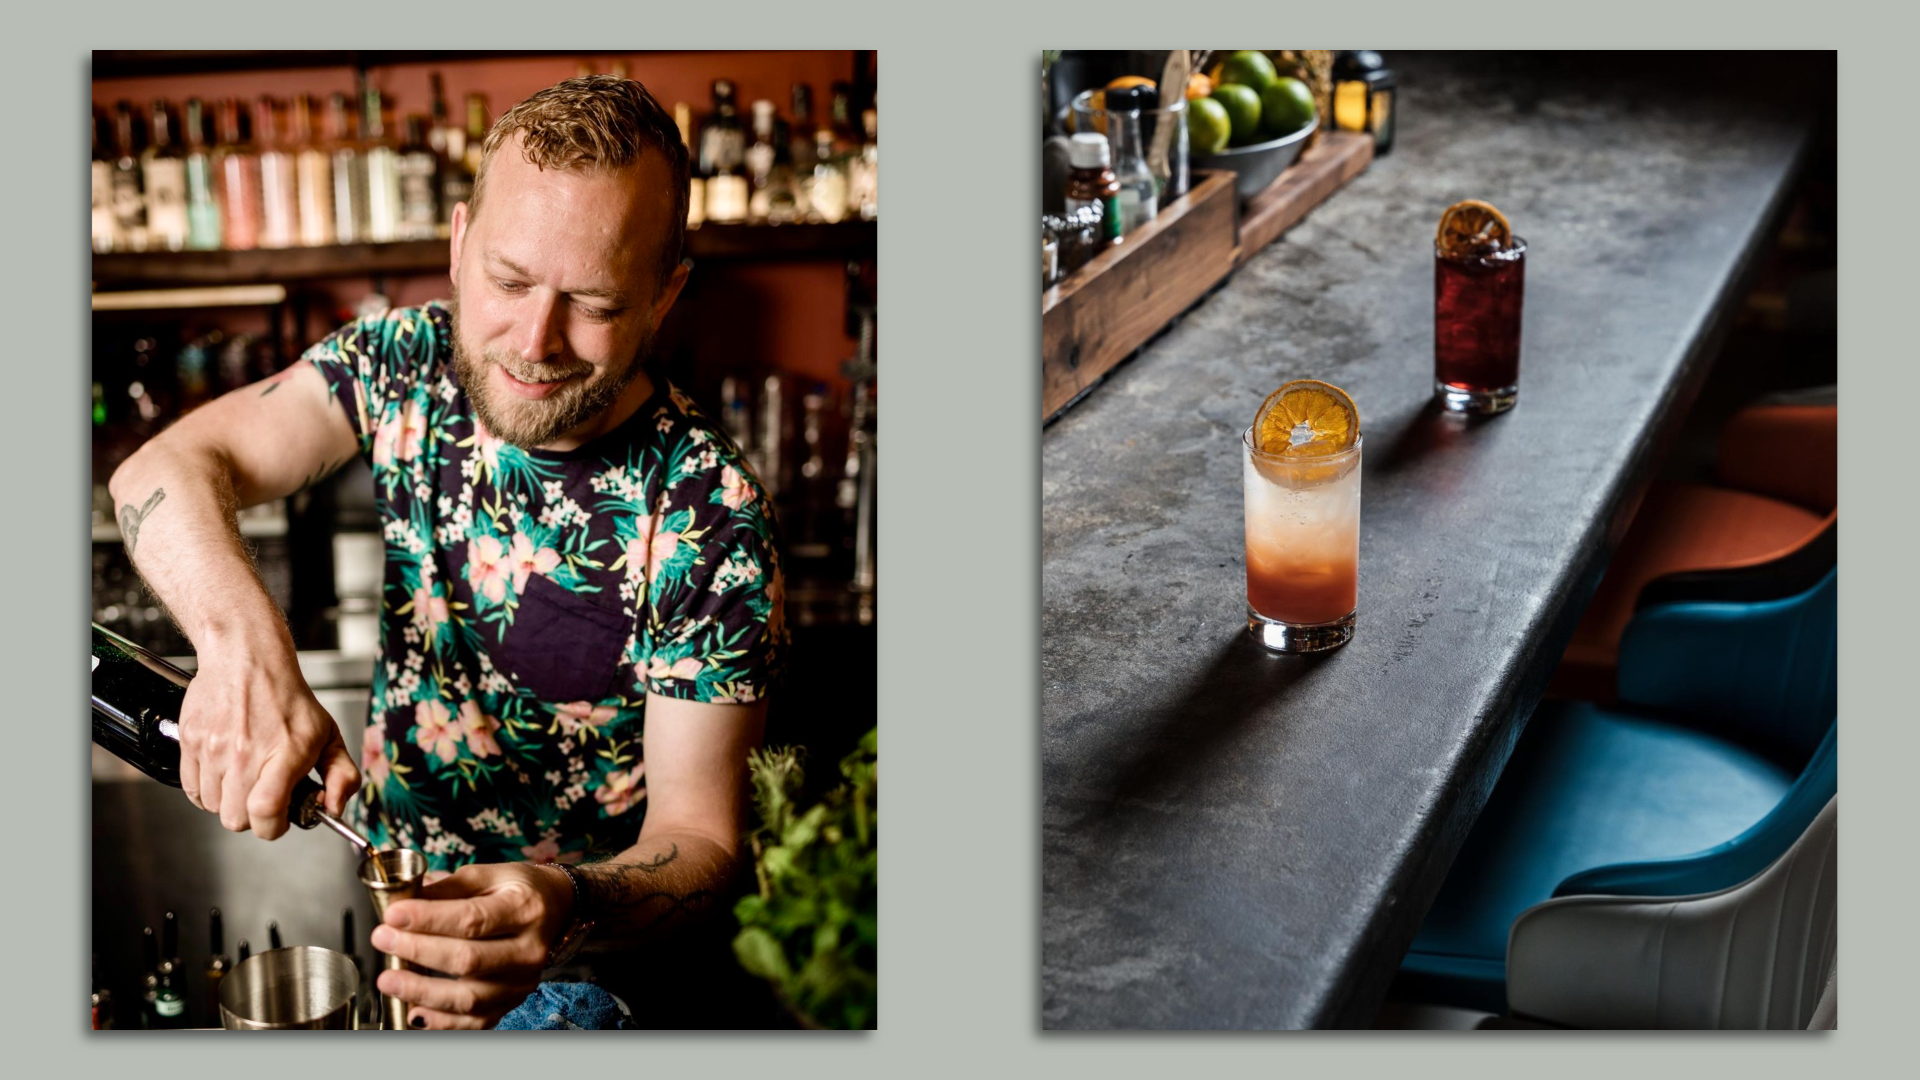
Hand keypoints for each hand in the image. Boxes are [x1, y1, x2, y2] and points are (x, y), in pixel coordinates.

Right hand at [176, 639, 359, 837]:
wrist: (246, 659)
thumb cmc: (287, 698)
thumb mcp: (329, 734)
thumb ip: (342, 775)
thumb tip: (335, 808)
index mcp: (284, 753)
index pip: (265, 812)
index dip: (273, 827)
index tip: (281, 819)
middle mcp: (245, 754)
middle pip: (235, 819)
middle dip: (252, 816)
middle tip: (264, 796)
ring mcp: (214, 749)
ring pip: (213, 807)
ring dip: (230, 801)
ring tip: (246, 777)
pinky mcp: (190, 743)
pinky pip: (192, 790)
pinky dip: (208, 790)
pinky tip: (225, 773)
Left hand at [371, 862, 573, 1028]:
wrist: (557, 909)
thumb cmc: (520, 889)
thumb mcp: (490, 875)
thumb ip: (449, 888)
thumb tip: (405, 902)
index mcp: (524, 909)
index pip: (472, 919)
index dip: (428, 919)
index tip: (393, 915)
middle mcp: (528, 950)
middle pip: (468, 960)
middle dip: (418, 951)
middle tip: (383, 939)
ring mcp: (521, 981)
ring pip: (469, 998)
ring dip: (422, 991)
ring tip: (388, 979)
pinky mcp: (512, 1002)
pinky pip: (474, 1022)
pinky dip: (441, 1021)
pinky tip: (414, 1010)